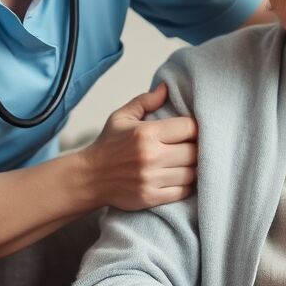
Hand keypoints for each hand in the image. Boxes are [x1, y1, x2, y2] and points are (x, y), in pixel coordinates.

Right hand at [81, 83, 197, 210]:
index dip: (195, 128)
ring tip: (187, 162)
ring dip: (193, 167)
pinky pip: (183, 191)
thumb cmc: (108, 145)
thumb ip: (145, 101)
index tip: (191, 130)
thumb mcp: (121, 117)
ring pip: (192, 173)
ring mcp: (151, 179)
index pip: (189, 127)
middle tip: (192, 147)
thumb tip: (166, 87)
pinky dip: (186, 185)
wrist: (88, 178)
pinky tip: (180, 177)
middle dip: (197, 148)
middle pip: (194, 152)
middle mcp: (151, 156)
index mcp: (146, 133)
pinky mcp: (150, 197)